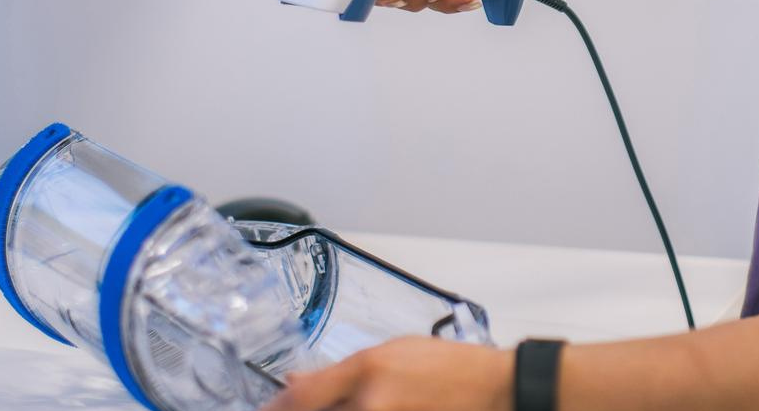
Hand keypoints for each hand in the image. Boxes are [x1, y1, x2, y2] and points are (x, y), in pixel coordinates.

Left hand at [259, 336, 511, 410]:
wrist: (491, 390)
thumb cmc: (447, 368)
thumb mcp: (389, 352)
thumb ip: (335, 372)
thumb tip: (293, 382)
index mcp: (366, 373)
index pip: (301, 399)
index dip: (276, 407)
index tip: (267, 408)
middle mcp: (372, 405)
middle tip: (292, 408)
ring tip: (356, 402)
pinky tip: (365, 408)